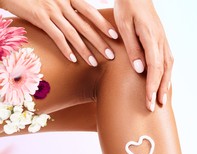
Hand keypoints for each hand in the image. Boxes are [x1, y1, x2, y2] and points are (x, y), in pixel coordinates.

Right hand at [1, 0, 118, 65]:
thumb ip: (71, 7)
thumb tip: (85, 21)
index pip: (91, 12)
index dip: (103, 24)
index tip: (115, 36)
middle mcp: (63, 3)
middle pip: (85, 26)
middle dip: (99, 42)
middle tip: (111, 55)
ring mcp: (51, 10)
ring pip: (72, 34)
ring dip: (84, 50)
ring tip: (94, 63)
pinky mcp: (40, 17)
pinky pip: (56, 36)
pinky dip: (65, 48)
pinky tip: (73, 60)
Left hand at [114, 0, 173, 111]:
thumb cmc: (128, 7)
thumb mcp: (124, 26)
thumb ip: (133, 48)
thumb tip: (140, 70)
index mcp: (152, 38)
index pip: (155, 68)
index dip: (152, 86)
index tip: (149, 101)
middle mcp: (161, 41)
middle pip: (164, 71)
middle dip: (160, 90)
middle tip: (156, 107)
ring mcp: (164, 41)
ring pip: (169, 67)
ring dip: (166, 84)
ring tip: (162, 100)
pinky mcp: (163, 41)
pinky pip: (168, 61)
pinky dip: (167, 74)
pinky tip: (164, 82)